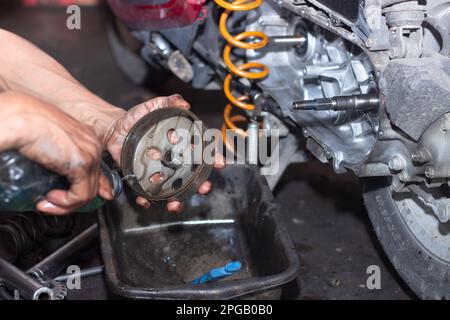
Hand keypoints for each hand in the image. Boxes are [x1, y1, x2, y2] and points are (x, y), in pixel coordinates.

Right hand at [0, 91, 112, 214]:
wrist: (19, 118)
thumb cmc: (24, 124)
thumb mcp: (46, 143)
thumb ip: (59, 158)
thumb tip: (57, 180)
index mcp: (85, 136)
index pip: (96, 168)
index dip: (87, 188)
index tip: (71, 200)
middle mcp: (92, 144)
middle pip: (92, 183)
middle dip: (70, 199)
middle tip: (49, 203)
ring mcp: (90, 154)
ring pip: (88, 193)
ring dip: (65, 204)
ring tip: (46, 202)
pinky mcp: (82, 164)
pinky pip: (81, 195)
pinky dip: (65, 203)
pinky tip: (49, 197)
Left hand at [103, 94, 224, 212]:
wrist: (115, 129)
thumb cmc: (137, 119)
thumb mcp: (153, 107)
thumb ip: (168, 102)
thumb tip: (183, 103)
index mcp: (181, 146)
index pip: (202, 154)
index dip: (213, 158)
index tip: (219, 163)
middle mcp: (174, 163)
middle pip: (194, 179)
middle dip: (202, 186)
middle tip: (204, 187)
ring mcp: (160, 174)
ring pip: (174, 193)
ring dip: (178, 202)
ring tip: (175, 204)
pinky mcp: (143, 181)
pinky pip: (148, 196)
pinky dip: (147, 201)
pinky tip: (145, 200)